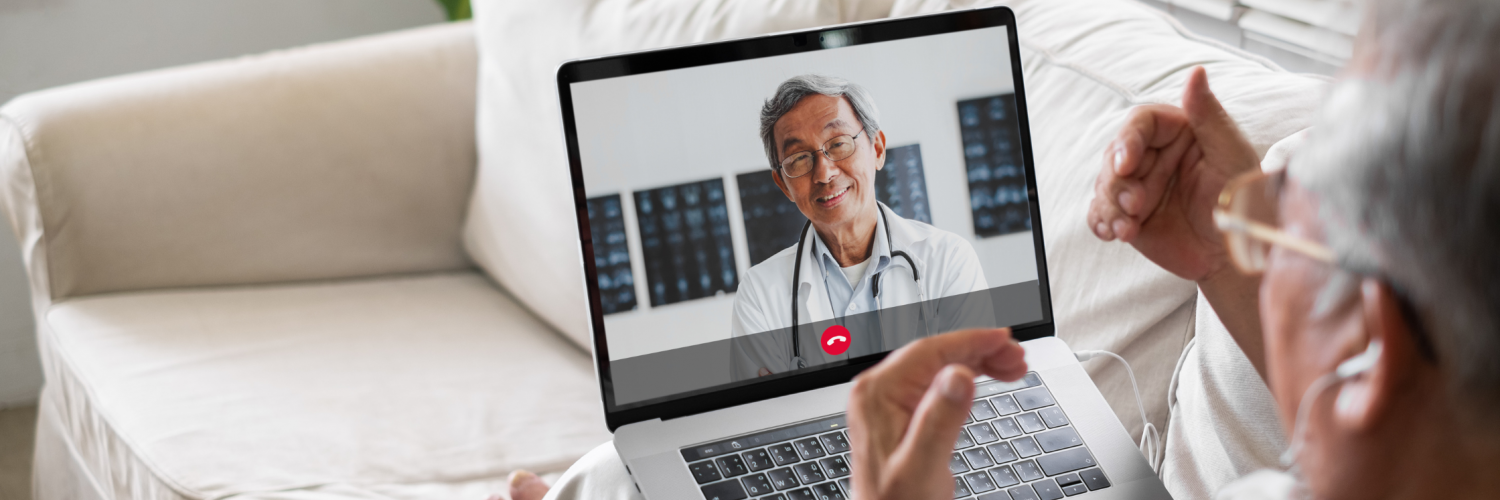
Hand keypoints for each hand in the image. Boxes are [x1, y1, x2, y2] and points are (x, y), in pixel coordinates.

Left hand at [846, 328, 1026, 499]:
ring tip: (1013, 368)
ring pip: (940, 366)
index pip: (930, 351)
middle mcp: (880, 391)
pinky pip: (937, 383)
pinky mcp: (902, 412)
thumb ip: (939, 420)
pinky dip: (966, 378)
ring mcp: (890, 401)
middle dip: (980, 351)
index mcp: (879, 393)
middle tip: (1018, 358)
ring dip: (977, 363)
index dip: (971, 341)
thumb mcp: (921, 465)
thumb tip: (958, 375)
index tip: (1004, 340)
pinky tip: (987, 378)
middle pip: (937, 355)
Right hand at [1087, 66, 1260, 281]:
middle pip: (1114, 155)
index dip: (1127, 140)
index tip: (1126, 164)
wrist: (1235, 251)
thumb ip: (1208, 114)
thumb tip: (1196, 72)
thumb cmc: (1241, 199)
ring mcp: (1138, 186)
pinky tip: (1112, 233)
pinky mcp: (1128, 215)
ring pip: (1104, 185)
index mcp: (1177, 133)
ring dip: (1110, 206)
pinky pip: (1100, 213)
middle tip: (1135, 205)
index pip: (1140, 123)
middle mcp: (1154, 157)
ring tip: (1127, 228)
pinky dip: (1101, 221)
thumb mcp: (1230, 154)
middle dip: (1117, 182)